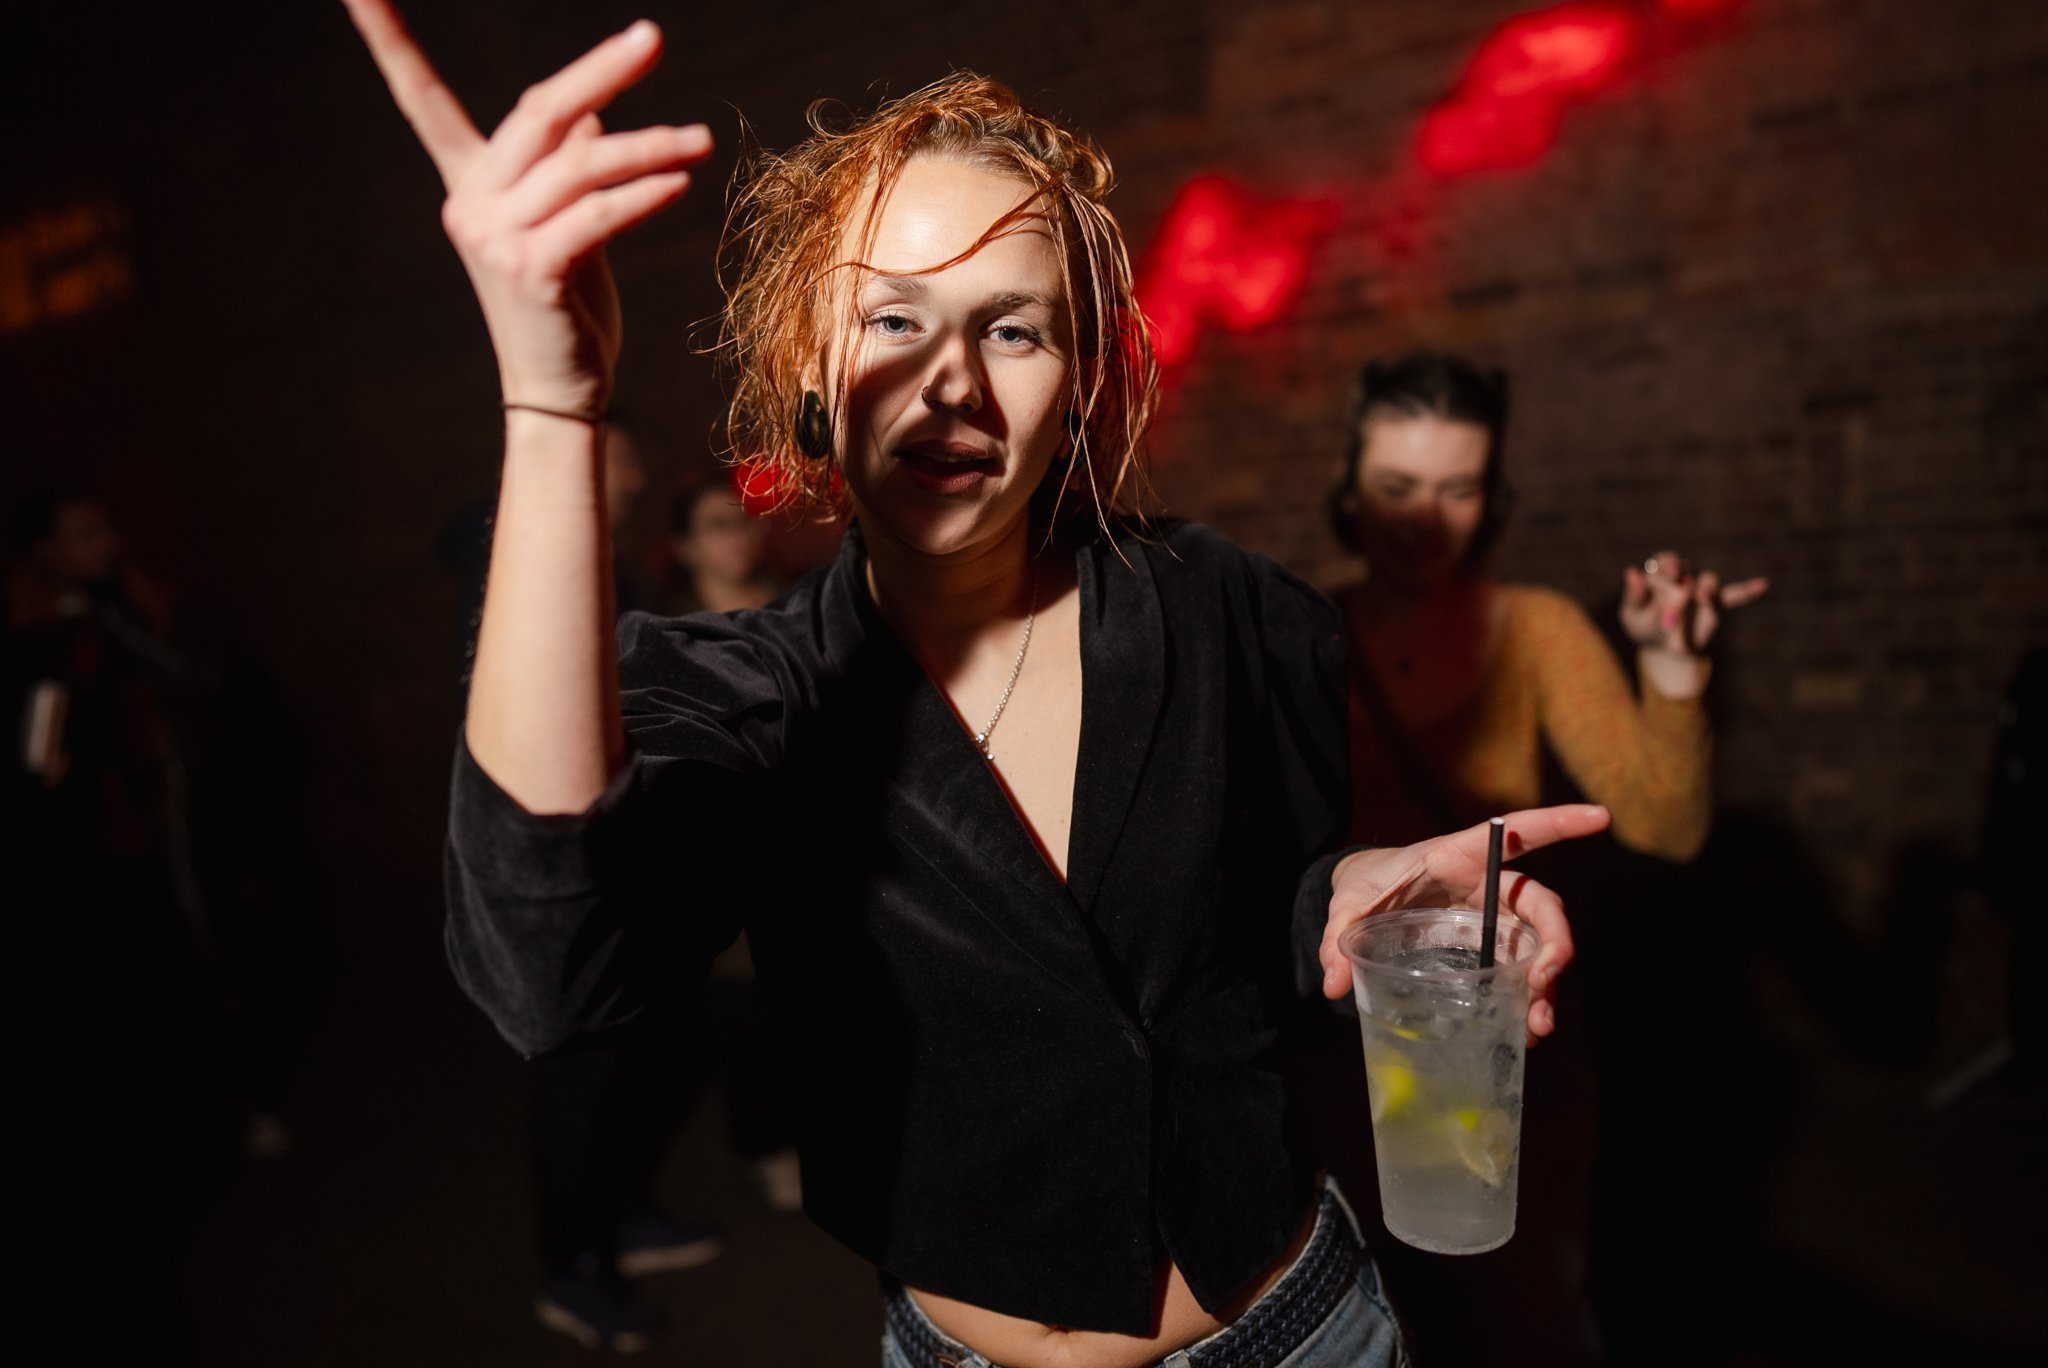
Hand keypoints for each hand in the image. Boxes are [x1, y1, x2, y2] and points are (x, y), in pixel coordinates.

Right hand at [340, 2, 712, 413]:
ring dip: (650, 147)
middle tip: (652, 39)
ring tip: (702, 141)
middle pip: (539, 110)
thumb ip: (568, 164)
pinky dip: (642, 195)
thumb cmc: (567, 303)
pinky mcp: (531, 270)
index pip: (420, 96)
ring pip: (582, 164)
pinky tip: (680, 183)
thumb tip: (587, 110)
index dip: (386, 38)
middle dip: (601, 70)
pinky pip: (596, 215)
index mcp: (470, 181)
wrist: (560, 388)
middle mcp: (471, 201)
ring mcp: (496, 237)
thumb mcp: (567, 223)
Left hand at [1318, 805, 1611, 1043]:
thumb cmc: (1367, 886)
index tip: (1600, 816)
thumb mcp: (1349, 906)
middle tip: (1543, 982)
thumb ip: (1338, 935)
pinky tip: (1522, 1032)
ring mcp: (1493, 918)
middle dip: (1554, 943)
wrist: (1366, 899)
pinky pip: (1518, 971)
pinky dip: (1526, 999)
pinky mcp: (1487, 948)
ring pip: (1536, 946)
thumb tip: (1334, 984)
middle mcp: (1488, 886)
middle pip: (1541, 907)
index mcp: (1460, 856)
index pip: (1518, 832)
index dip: (1558, 822)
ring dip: (1546, 985)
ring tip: (1539, 1026)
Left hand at [1619, 549, 1768, 657]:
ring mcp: (1700, 591)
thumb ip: (1633, 596)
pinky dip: (1746, 590)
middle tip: (1676, 593)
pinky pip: (1733, 595)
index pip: (1664, 562)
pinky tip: (1762, 584)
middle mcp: (1683, 577)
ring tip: (1702, 596)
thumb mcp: (1631, 616)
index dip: (1666, 567)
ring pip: (1708, 580)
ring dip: (1705, 586)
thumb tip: (1630, 571)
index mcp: (1660, 575)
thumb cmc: (1642, 627)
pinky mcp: (1715, 606)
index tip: (1669, 572)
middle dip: (1681, 580)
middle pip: (1686, 569)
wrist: (1662, 649)